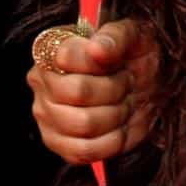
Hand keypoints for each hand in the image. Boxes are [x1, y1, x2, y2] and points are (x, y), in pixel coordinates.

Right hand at [28, 19, 157, 165]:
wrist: (144, 88)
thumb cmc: (132, 57)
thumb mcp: (132, 35)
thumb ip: (114, 36)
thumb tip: (96, 49)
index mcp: (52, 47)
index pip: (66, 57)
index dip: (98, 62)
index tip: (117, 62)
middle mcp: (41, 80)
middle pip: (77, 92)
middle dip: (113, 89)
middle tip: (124, 82)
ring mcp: (46, 114)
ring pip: (83, 124)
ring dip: (115, 115)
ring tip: (121, 103)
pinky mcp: (58, 143)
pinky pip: (84, 150)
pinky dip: (110, 141)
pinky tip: (117, 127)